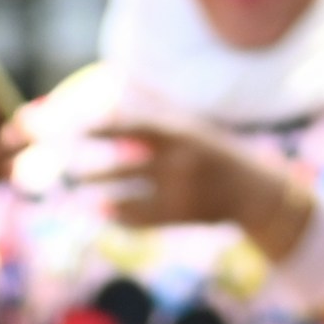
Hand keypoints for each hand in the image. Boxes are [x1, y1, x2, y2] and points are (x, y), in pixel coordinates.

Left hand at [79, 105, 319, 259]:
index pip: (134, 128)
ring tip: (82, 198)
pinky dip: (121, 218)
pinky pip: (143, 220)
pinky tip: (105, 214)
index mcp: (181, 134)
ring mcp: (182, 193)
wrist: (253, 191)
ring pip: (131, 200)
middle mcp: (180, 163)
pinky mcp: (182, 217)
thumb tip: (112, 102)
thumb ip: (155, 121)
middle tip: (70, 172)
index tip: (77, 131)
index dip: (103, 130)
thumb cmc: (212, 153)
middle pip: (126, 168)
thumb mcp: (190, 129)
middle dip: (94, 172)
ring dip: (103, 199)